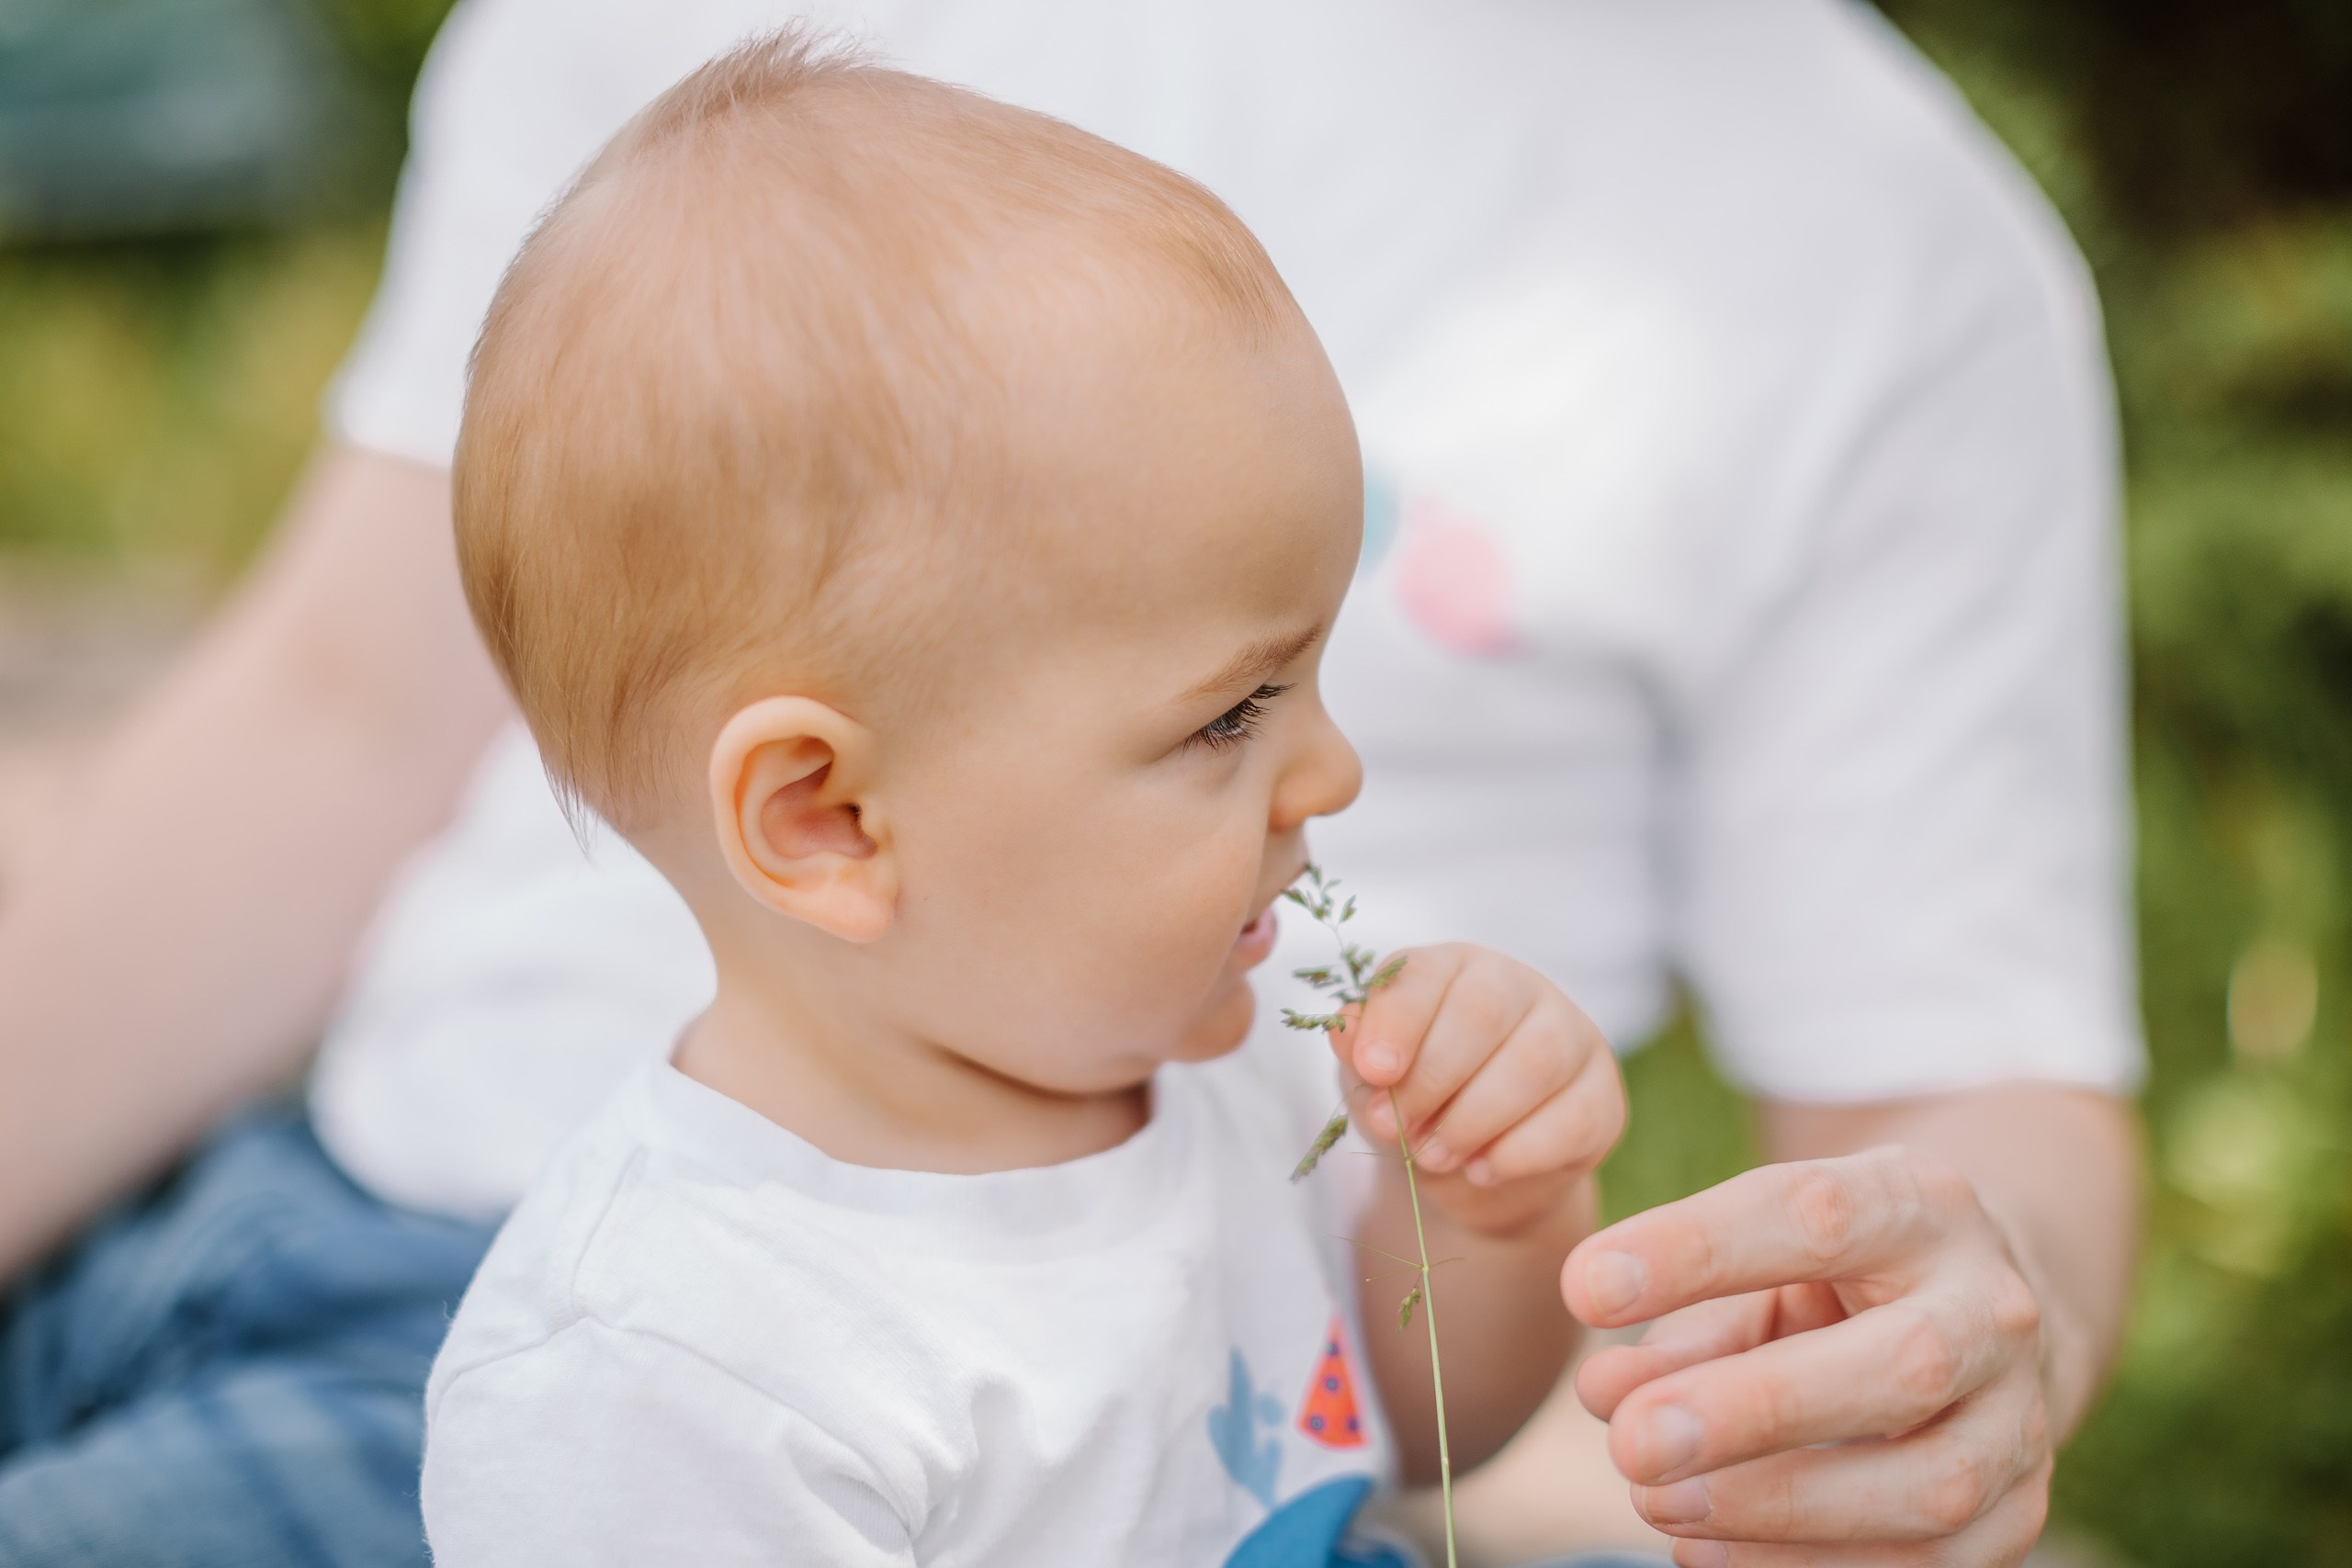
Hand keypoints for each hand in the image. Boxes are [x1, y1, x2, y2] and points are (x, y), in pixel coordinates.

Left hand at [1334, 943, 1624, 1235]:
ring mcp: (1571, 1036)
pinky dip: (1519, 1152)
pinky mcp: (1603, 1095)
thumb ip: (1359, 1053)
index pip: (1426, 973)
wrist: (1473, 1171)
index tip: (1373, 1071)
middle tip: (1397, 1129)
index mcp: (1453, 968)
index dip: (1397, 1021)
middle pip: (1482, 1012)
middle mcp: (1518, 987)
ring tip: (1434, 1155)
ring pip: (1535, 1061)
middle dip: (1431, 1079)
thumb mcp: (1373, 1081)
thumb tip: (1345, 1029)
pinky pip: (1572, 1118)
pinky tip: (1482, 1169)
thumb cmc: (1417, 1104)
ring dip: (1472, 1119)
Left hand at [1563, 1146, 2054, 1565]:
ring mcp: (2021, 1416)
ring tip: (1658, 1505)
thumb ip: (1679, 1318)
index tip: (1584, 1290)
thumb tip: (1600, 1392)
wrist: (1974, 1305)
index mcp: (1918, 1204)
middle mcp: (1990, 1306)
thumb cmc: (1831, 1273)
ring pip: (1931, 1486)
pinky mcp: (2020, 1508)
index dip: (1694, 1251)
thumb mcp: (1756, 1256)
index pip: (1813, 1213)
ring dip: (1780, 1511)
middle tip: (1633, 1443)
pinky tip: (1711, 1551)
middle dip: (1757, 1412)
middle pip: (1905, 1365)